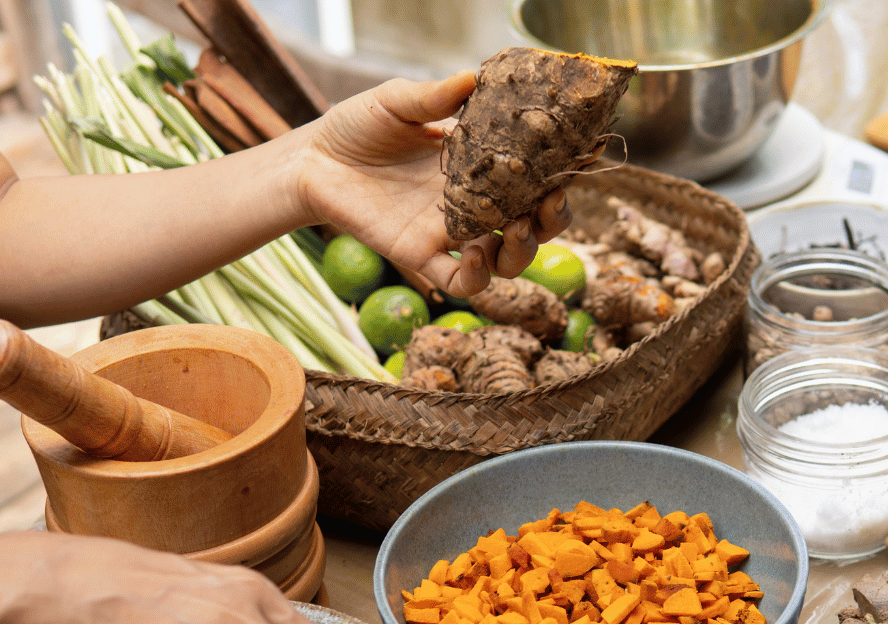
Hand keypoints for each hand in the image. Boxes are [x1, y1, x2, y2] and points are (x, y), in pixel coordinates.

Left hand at [293, 74, 573, 296]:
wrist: (314, 160)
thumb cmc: (358, 127)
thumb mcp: (398, 102)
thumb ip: (436, 95)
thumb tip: (475, 76)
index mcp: (479, 167)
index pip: (531, 179)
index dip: (557, 177)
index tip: (573, 165)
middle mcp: (473, 205)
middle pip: (532, 226)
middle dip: (551, 221)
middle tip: (550, 203)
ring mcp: (450, 234)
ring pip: (507, 260)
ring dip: (523, 251)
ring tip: (518, 228)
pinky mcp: (421, 257)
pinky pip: (461, 283)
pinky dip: (478, 278)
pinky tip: (475, 254)